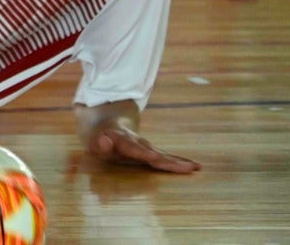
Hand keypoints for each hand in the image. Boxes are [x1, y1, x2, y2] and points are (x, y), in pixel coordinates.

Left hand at [86, 122, 200, 173]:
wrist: (107, 122)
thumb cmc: (98, 139)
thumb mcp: (94, 142)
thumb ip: (99, 144)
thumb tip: (104, 142)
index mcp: (123, 140)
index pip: (134, 148)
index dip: (144, 153)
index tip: (155, 157)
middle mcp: (138, 142)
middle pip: (155, 152)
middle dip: (170, 160)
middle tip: (188, 167)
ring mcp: (146, 146)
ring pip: (164, 154)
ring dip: (179, 162)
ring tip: (196, 167)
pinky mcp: (152, 151)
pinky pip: (166, 157)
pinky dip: (179, 162)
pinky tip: (195, 166)